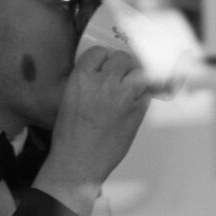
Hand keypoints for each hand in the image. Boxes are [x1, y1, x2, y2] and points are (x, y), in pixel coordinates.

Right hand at [31, 41, 149, 215]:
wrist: (78, 163)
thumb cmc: (69, 136)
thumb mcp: (68, 99)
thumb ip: (85, 82)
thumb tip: (101, 73)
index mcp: (82, 78)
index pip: (99, 52)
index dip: (103, 58)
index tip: (105, 64)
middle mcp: (104, 83)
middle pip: (123, 58)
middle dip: (122, 65)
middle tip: (120, 75)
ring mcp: (123, 97)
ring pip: (139, 72)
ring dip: (135, 77)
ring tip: (131, 87)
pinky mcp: (137, 111)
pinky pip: (146, 93)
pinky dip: (142, 95)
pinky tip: (135, 102)